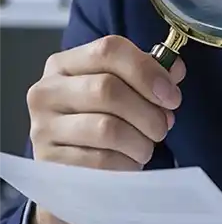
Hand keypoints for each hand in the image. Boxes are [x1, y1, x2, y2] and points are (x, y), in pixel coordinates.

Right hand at [25, 35, 184, 223]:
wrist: (73, 173)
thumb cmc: (101, 124)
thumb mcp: (121, 93)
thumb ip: (148, 76)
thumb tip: (174, 69)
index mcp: (65, 64)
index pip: (109, 50)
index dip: (148, 70)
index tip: (171, 95)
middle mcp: (47, 91)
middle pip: (107, 89)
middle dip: (148, 112)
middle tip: (163, 126)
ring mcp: (43, 127)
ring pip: (107, 128)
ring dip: (140, 141)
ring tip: (146, 146)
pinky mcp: (50, 162)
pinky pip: (101, 161)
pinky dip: (127, 163)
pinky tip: (129, 162)